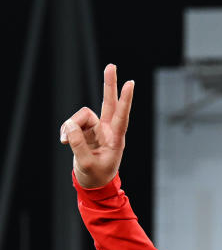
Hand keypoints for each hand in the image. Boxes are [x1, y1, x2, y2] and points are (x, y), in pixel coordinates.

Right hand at [60, 64, 133, 189]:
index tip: (130, 83)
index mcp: (116, 139)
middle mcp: (108, 130)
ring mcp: (96, 129)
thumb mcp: (87, 164)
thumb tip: (69, 125)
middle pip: (108, 103)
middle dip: (109, 84)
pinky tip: (64, 141)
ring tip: (65, 141)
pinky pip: (71, 123)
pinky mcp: (85, 130)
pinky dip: (65, 131)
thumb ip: (78, 144)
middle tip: (112, 66)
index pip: (122, 116)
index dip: (125, 100)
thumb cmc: (96, 176)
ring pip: (81, 115)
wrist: (92, 184)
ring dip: (70, 126)